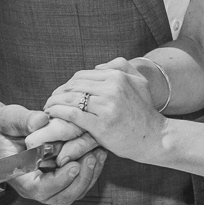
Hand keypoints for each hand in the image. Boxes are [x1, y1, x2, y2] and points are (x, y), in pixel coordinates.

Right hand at [0, 104, 104, 204]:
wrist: (4, 134)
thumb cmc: (4, 128)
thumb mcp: (9, 120)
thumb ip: (24, 121)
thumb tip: (42, 120)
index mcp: (20, 176)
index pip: (40, 190)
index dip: (59, 181)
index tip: (73, 165)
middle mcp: (36, 185)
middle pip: (62, 196)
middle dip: (81, 180)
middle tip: (91, 157)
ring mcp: (50, 184)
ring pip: (74, 191)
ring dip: (89, 175)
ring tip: (98, 152)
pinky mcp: (61, 177)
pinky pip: (79, 181)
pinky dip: (91, 169)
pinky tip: (98, 151)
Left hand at [45, 58, 166, 163]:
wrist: (155, 137)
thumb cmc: (145, 112)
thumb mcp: (140, 82)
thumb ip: (121, 66)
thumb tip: (97, 67)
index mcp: (117, 77)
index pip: (82, 75)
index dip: (67, 84)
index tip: (60, 93)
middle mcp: (112, 88)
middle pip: (73, 86)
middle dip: (57, 93)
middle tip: (49, 101)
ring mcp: (106, 106)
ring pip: (70, 98)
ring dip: (54, 102)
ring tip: (47, 109)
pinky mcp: (101, 125)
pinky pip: (72, 115)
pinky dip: (59, 113)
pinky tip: (53, 115)